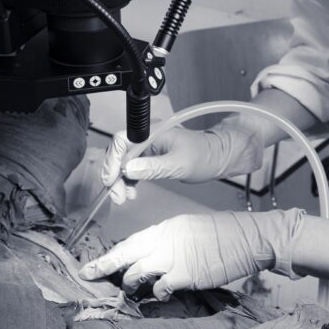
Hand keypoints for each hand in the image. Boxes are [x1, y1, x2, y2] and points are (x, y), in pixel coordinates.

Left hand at [78, 208, 305, 300]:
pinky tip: (162, 296)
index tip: (94, 264)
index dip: (111, 254)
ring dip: (132, 285)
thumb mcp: (192, 230)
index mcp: (167, 226)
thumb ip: (170, 242)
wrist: (249, 238)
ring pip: (138, 272)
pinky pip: (161, 288)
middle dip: (104, 266)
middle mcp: (166, 239)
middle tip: (88, 276)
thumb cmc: (225, 234)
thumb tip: (153, 257)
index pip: (131, 241)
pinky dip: (159, 294)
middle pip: (126, 253)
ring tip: (132, 292)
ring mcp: (175, 256)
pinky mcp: (186, 275)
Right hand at [102, 123, 264, 203]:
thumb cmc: (204, 156)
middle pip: (119, 152)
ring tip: (123, 197)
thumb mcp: (178, 164)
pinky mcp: (151, 156)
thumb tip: (127, 170)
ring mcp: (148, 145)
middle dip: (114, 174)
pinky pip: (133, 167)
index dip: (112, 159)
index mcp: (152, 131)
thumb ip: (153, 167)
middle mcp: (147, 136)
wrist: (218, 158)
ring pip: (124, 162)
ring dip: (120, 180)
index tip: (111, 179)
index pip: (121, 140)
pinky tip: (131, 192)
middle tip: (117, 195)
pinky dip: (129, 180)